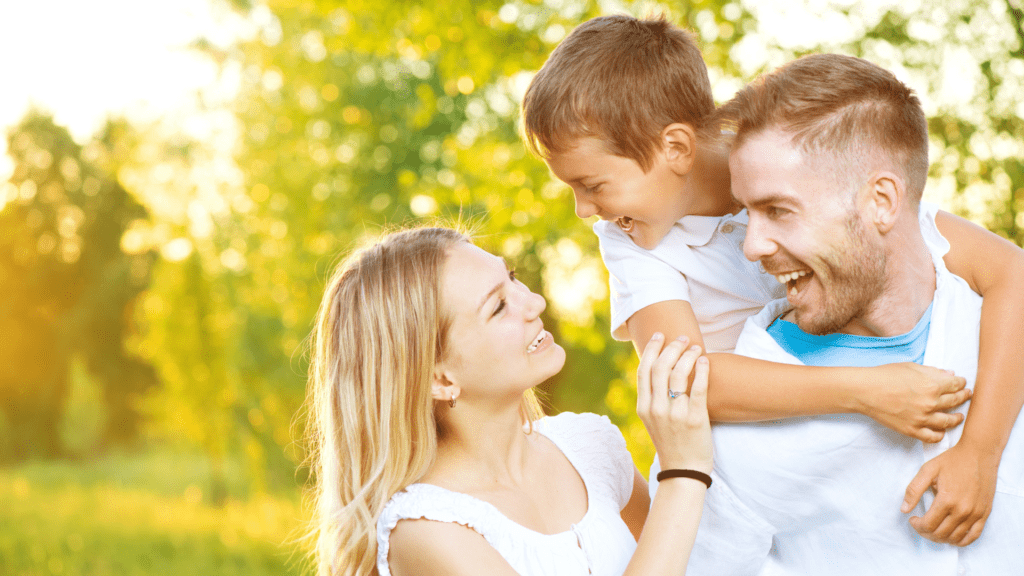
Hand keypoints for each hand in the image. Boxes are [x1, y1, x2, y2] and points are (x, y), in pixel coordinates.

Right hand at [635, 333, 711, 473]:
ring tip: (696, 348)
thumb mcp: (652, 421)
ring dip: (688, 355)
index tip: (660, 335)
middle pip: (660, 367)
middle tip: (682, 338)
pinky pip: (698, 388)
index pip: (644, 370)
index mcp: (643, 408)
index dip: (652, 349)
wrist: (683, 472)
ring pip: (678, 374)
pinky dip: (702, 371)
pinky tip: (705, 361)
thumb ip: (653, 398)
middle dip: (672, 348)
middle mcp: (656, 409)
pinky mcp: (694, 419)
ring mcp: (675, 414)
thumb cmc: (671, 444)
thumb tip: (660, 371)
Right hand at [859, 363, 970, 441]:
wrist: (865, 391)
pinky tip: (942, 431)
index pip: (956, 384)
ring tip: (959, 416)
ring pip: (949, 421)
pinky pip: (933, 436)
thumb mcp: (911, 367)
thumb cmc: (885, 375)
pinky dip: (940, 434)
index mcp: (932, 384)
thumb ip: (933, 372)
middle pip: (955, 401)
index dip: (962, 383)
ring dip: (957, 418)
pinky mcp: (912, 430)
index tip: (963, 383)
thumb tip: (950, 374)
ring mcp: (922, 418)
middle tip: (967, 396)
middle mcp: (931, 403)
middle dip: (963, 397)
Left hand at [901, 442, 999, 545]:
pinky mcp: (985, 514)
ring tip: (933, 530)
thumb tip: (904, 509)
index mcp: (947, 500)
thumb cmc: (952, 460)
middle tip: (921, 525)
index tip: (913, 519)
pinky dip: (961, 541)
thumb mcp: (928, 470)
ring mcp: (976, 514)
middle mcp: (963, 510)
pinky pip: (973, 536)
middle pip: (940, 534)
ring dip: (941, 538)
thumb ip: (914, 490)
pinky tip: (951, 536)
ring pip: (955, 538)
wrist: (979, 453)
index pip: (928, 525)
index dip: (917, 526)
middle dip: (926, 533)